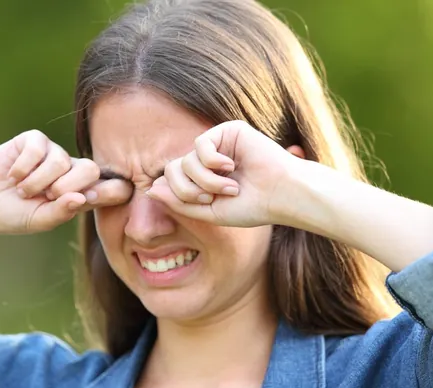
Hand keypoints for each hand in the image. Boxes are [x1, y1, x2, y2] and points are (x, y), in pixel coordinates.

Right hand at [0, 130, 131, 234]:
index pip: (113, 188)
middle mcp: (72, 170)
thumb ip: (62, 212)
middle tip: (46, 196)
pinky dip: (22, 167)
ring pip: (60, 161)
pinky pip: (38, 148)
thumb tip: (82, 197)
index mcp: (81, 193)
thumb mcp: (40, 220)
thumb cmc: (16, 215)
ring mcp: (54, 153)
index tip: (89, 199)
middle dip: (65, 186)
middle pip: (91, 169)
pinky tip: (13, 175)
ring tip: (23, 190)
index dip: (111, 191)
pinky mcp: (34, 140)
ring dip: (36, 181)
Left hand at [145, 120, 303, 227]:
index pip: (170, 181)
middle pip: (172, 170)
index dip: (179, 195)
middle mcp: (207, 159)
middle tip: (211, 198)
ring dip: (205, 180)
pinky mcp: (228, 131)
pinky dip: (212, 162)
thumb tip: (150, 189)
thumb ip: (179, 202)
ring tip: (229, 187)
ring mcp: (217, 144)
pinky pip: (200, 144)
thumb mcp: (208, 212)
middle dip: (187, 189)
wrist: (282, 196)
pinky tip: (232, 167)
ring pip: (186, 160)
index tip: (205, 204)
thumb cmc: (251, 207)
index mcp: (201, 178)